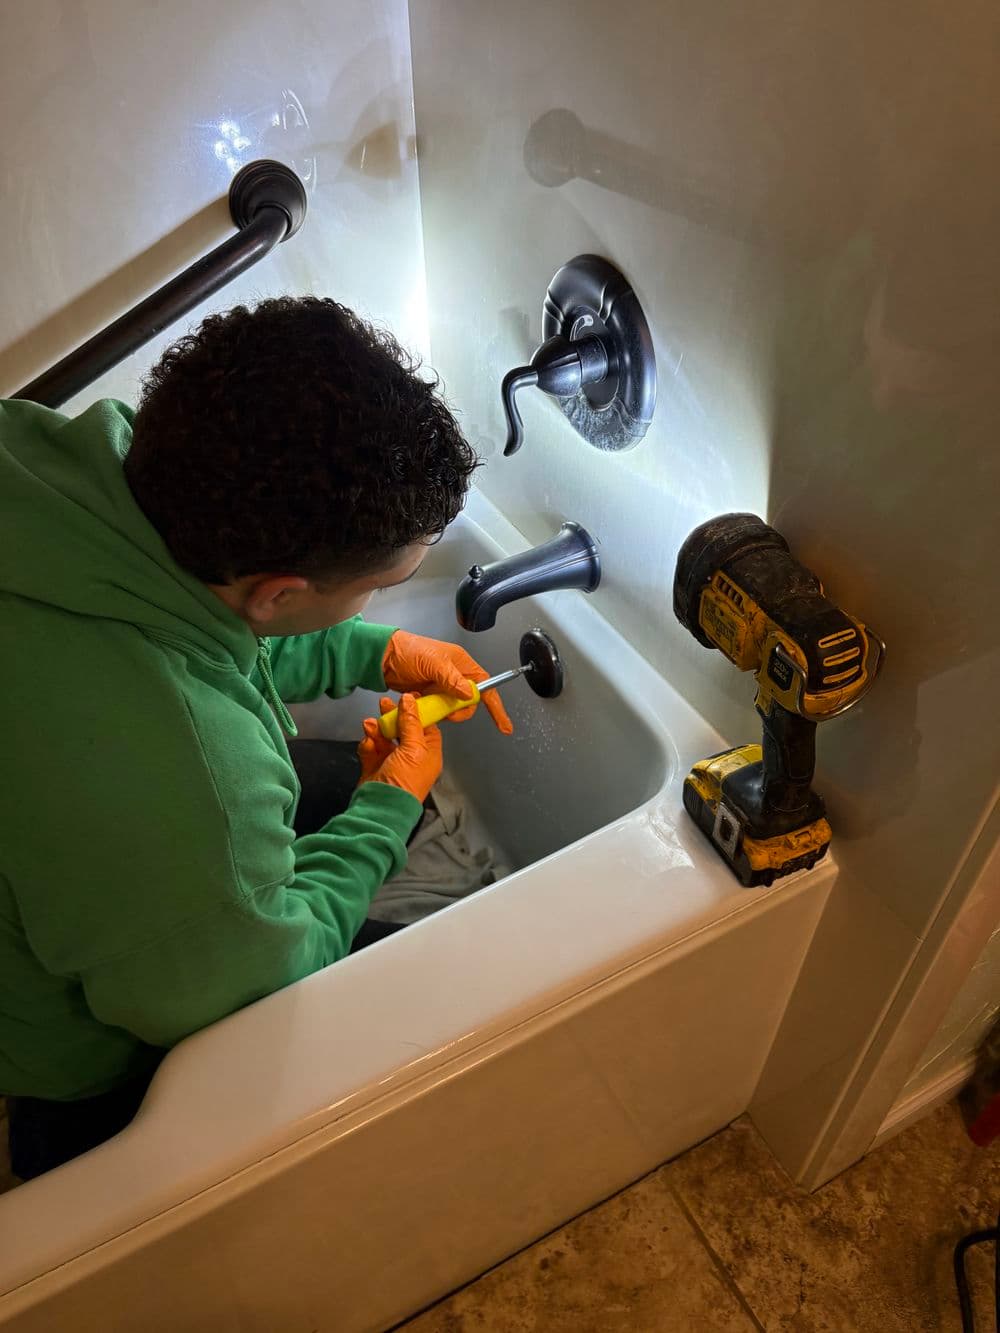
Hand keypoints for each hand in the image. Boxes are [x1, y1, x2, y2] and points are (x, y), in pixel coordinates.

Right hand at [357, 694, 441, 802]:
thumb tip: (409, 700)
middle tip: (383, 704)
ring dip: (377, 730)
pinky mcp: (375, 768)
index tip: (407, 697)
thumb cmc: (404, 781)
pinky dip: (368, 745)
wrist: (380, 808)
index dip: (417, 712)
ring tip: (369, 724)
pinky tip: (366, 743)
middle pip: (404, 730)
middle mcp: (412, 758)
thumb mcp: (413, 748)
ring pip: (385, 738)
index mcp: (428, 754)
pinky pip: (371, 749)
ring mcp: (393, 763)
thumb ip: (411, 722)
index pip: (426, 727)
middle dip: (393, 717)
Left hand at [382, 630, 513, 733]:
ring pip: (452, 709)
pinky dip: (432, 712)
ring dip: (443, 711)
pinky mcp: (429, 696)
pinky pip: (438, 711)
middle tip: (445, 710)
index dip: (496, 706)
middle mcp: (454, 676)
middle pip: (469, 702)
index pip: (485, 685)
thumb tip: (469, 694)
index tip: (503, 725)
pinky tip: (422, 705)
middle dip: (459, 710)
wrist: (384, 658)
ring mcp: (441, 687)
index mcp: (461, 664)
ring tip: (428, 703)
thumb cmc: (408, 651)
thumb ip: (452, 679)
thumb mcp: (433, 662)